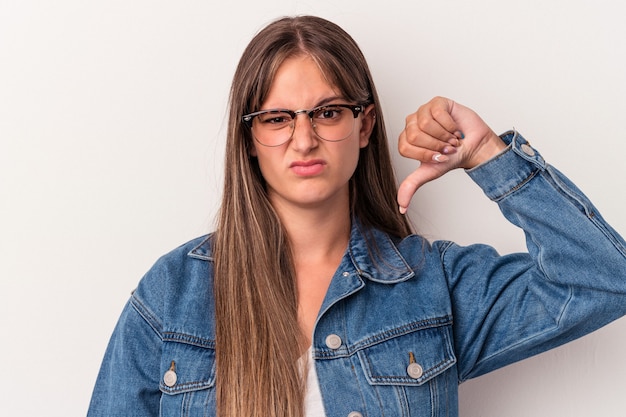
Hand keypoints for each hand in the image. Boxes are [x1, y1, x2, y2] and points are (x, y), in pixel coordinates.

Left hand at [397, 96, 506, 213]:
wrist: (474, 147)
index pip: (405, 147)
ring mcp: (423, 111)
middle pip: (414, 134)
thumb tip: (400, 207)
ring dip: (444, 135)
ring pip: (425, 122)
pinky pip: (437, 112)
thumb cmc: (451, 158)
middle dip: (435, 145)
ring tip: (451, 139)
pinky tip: (454, 128)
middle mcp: (411, 124)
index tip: (439, 157)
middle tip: (447, 148)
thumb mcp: (430, 172)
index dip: (425, 154)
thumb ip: (411, 186)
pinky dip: (450, 124)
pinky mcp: (437, 102)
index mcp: (405, 140)